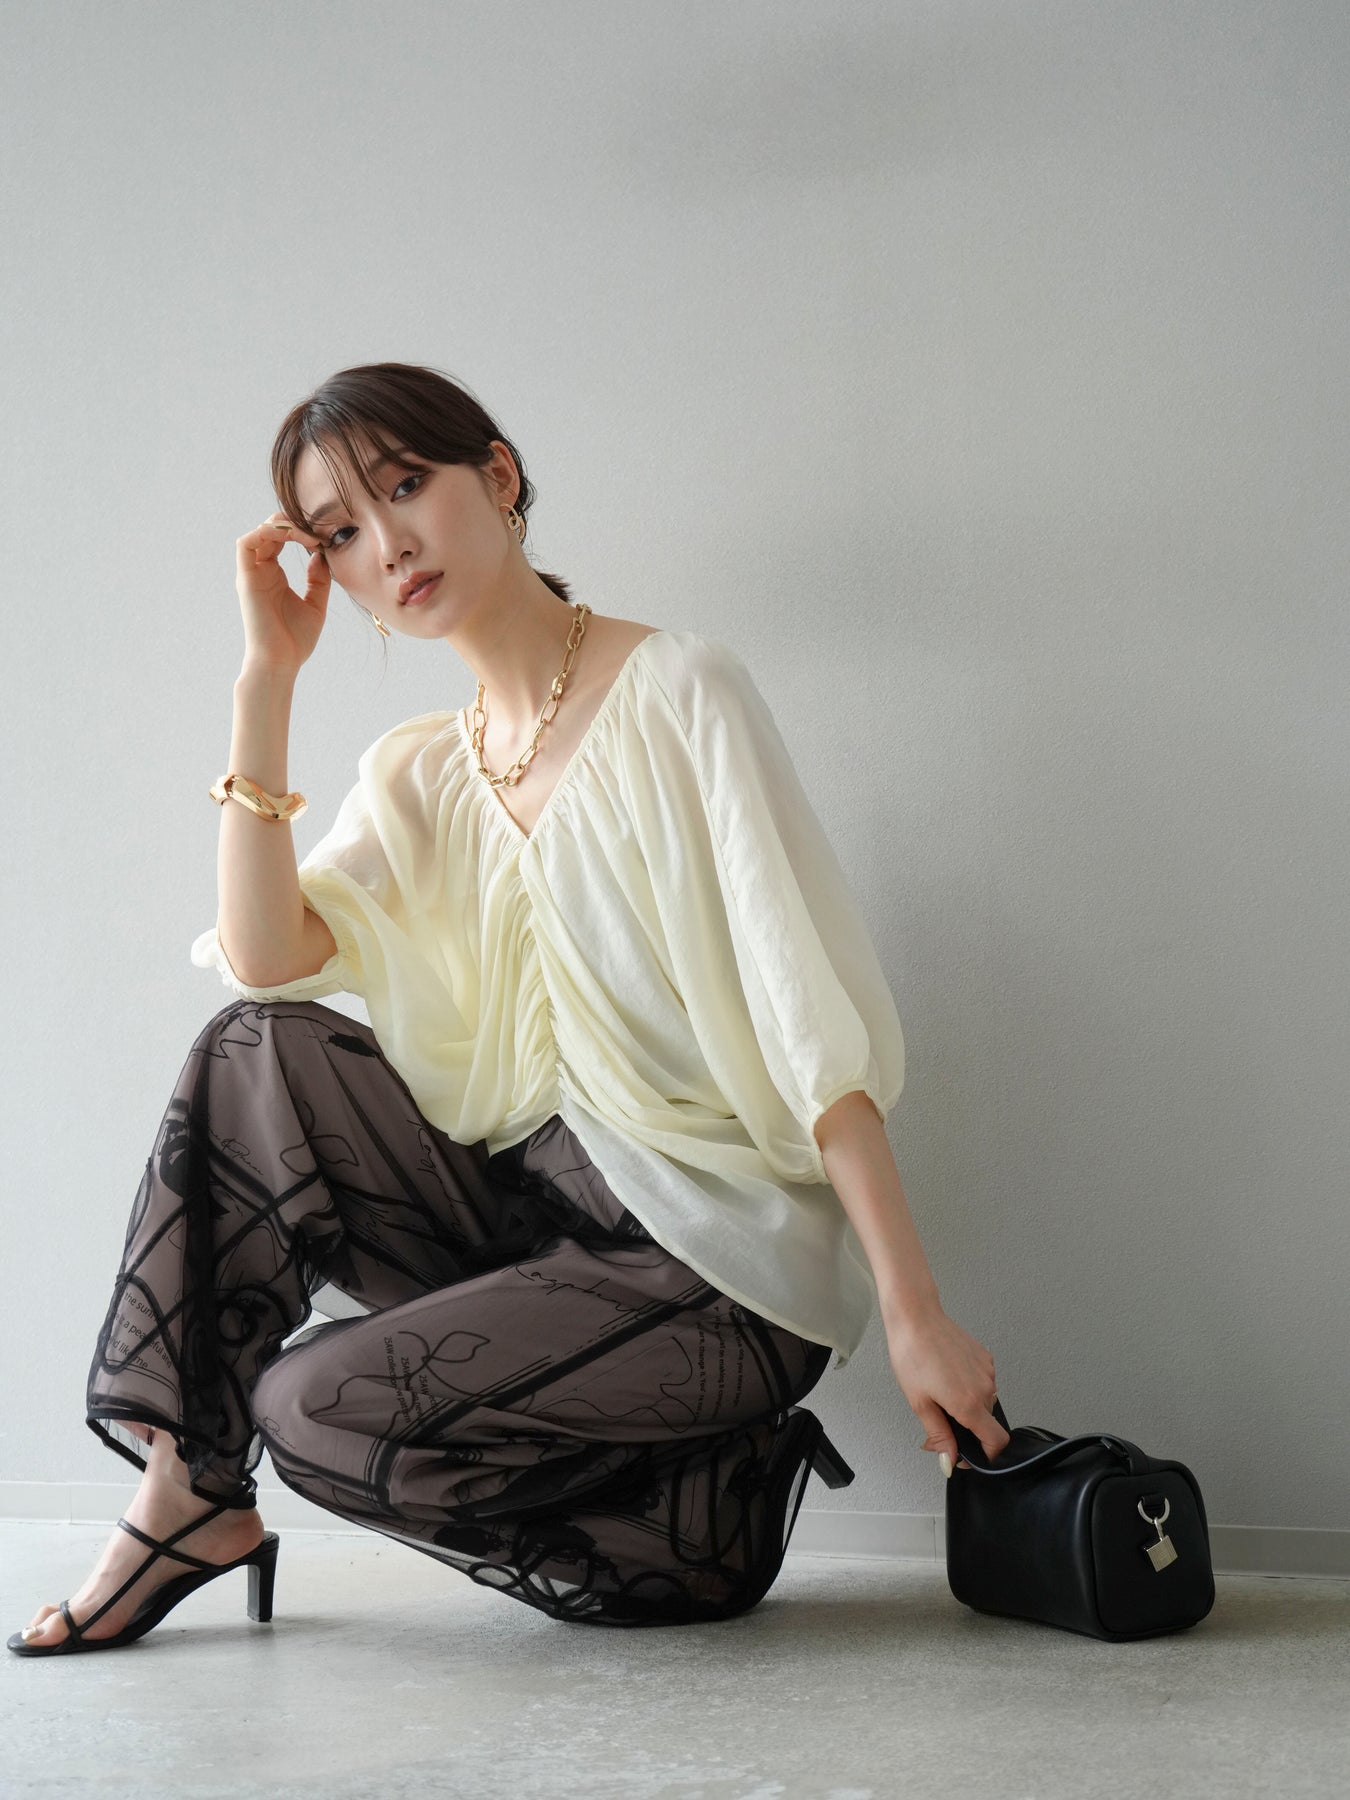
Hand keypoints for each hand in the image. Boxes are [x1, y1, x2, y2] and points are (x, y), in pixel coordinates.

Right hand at [235, 511, 331, 674]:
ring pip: (258, 532)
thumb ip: (318, 579)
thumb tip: (320, 555)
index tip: (323, 539)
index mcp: (273, 575)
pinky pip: (245, 543)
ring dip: (283, 526)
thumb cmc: (295, 640)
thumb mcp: (316, 604)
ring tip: (307, 536)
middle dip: (293, 524)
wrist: (280, 661)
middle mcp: (259, 571)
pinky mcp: (245, 579)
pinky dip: (265, 532)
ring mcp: (251, 574)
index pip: (280, 539)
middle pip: (268, 530)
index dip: (300, 531)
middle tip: (317, 533)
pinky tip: (290, 537)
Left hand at [883, 1299, 1010, 1473]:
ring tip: (940, 1391)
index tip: (970, 1454)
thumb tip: (950, 1461)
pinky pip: (983, 1382)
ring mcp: (987, 1371)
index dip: (986, 1455)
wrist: (915, 1317)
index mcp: (968, 1403)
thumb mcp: (920, 1403)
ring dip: (967, 1405)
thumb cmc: (912, 1354)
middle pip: (987, 1423)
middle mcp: (984, 1388)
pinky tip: (947, 1376)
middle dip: (967, 1428)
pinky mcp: (985, 1357)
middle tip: (939, 1419)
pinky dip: (969, 1386)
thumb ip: (939, 1435)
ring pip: (985, 1402)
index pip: (997, 1441)